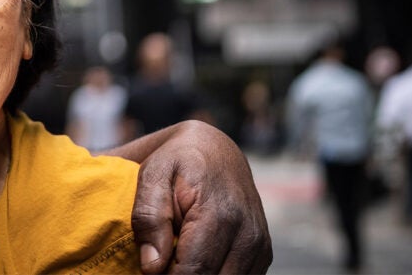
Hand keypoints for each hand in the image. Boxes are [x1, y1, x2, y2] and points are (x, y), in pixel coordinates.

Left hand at [131, 121, 271, 273]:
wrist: (216, 149)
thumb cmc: (179, 161)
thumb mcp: (153, 174)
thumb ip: (148, 217)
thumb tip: (152, 266)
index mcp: (219, 215)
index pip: (193, 272)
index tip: (148, 270)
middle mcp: (248, 235)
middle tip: (159, 262)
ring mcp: (259, 246)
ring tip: (177, 256)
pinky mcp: (263, 254)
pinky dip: (215, 274)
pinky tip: (196, 258)